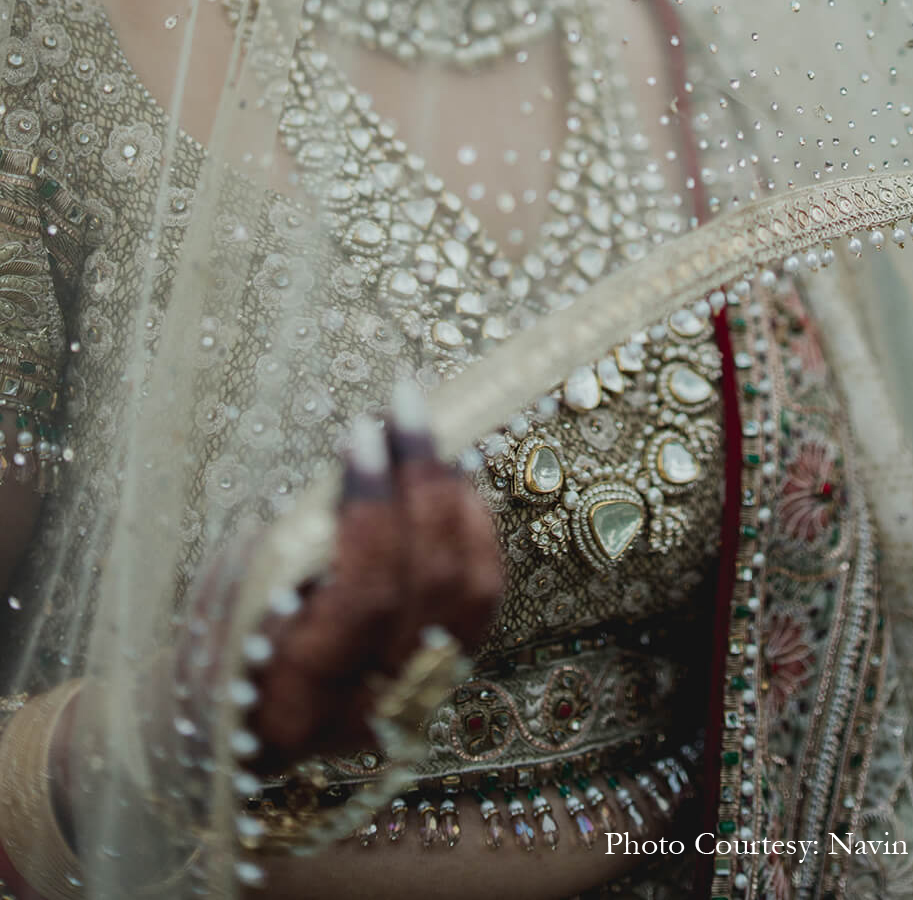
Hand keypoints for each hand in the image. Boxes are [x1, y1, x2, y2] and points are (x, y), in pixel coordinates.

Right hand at [247, 381, 501, 764]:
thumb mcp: (223, 601)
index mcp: (300, 701)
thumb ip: (282, 551)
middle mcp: (372, 710)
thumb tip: (351, 475)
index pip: (364, 597)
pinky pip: (481, 594)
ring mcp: (416, 697)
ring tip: (431, 431)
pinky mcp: (444, 672)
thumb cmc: (215, 650)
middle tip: (405, 405)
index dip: (372, 510)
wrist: (236, 723)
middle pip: (431, 586)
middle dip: (423, 482)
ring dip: (456, 497)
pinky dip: (474, 527)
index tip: (360, 435)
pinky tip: (454, 476)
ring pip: (471, 589)